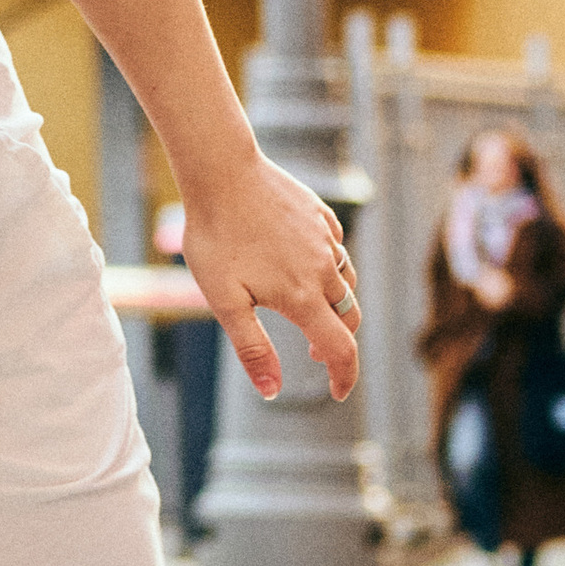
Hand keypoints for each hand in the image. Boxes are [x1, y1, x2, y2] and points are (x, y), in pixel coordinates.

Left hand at [180, 155, 360, 401]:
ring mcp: (324, 238)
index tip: (338, 394)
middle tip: (314, 356)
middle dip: (338, 343)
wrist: (221, 171)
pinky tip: (309, 265)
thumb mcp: (225, 300)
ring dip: (336, 305)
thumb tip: (272, 392)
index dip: (345, 377)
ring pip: (346, 281)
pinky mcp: (319, 214)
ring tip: (311, 312)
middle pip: (349, 318)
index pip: (341, 349)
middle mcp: (323, 269)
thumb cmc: (215, 236)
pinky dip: (331, 267)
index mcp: (302, 297)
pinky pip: (336, 248)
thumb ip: (252, 347)